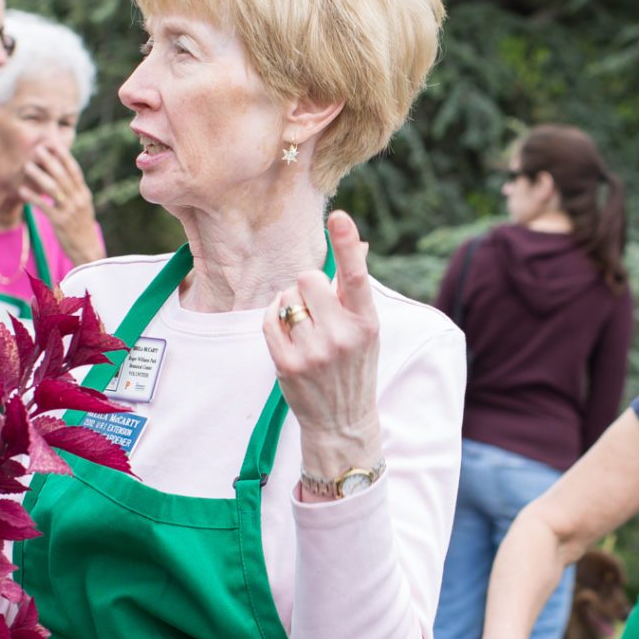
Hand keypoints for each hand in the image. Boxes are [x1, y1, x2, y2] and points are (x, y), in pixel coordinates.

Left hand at [20, 142, 101, 263]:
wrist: (88, 251)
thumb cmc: (81, 228)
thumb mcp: (83, 207)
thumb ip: (74, 192)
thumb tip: (64, 176)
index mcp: (84, 194)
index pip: (74, 170)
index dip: (64, 156)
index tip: (54, 143)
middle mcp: (78, 200)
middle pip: (62, 175)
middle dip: (49, 160)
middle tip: (37, 149)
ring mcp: (69, 211)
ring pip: (53, 188)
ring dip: (38, 175)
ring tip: (27, 166)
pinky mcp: (60, 222)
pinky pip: (44, 206)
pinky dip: (32, 196)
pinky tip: (22, 190)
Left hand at [263, 210, 383, 490]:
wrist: (342, 421)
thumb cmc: (354, 367)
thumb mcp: (366, 330)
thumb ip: (355, 292)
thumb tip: (355, 244)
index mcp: (367, 322)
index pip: (356, 275)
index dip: (347, 244)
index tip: (339, 217)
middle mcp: (343, 335)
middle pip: (308, 278)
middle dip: (306, 284)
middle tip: (314, 306)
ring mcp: (315, 352)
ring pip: (287, 297)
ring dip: (289, 302)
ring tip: (303, 324)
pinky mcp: (288, 365)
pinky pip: (270, 319)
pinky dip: (275, 319)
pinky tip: (287, 333)